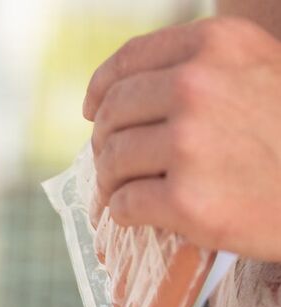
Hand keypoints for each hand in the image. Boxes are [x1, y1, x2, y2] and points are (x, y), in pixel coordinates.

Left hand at [85, 17, 280, 259]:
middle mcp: (197, 85)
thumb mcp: (260, 69)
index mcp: (216, 44)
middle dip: (104, 140)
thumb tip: (136, 89)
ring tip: (121, 192)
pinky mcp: (185, 200)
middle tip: (110, 162)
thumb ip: (207, 67)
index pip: (131, 59)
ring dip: (110, 180)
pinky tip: (133, 215)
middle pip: (115, 112)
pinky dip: (122, 213)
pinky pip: (125, 204)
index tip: (93, 110)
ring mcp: (188, 144)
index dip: (102, 88)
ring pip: (113, 160)